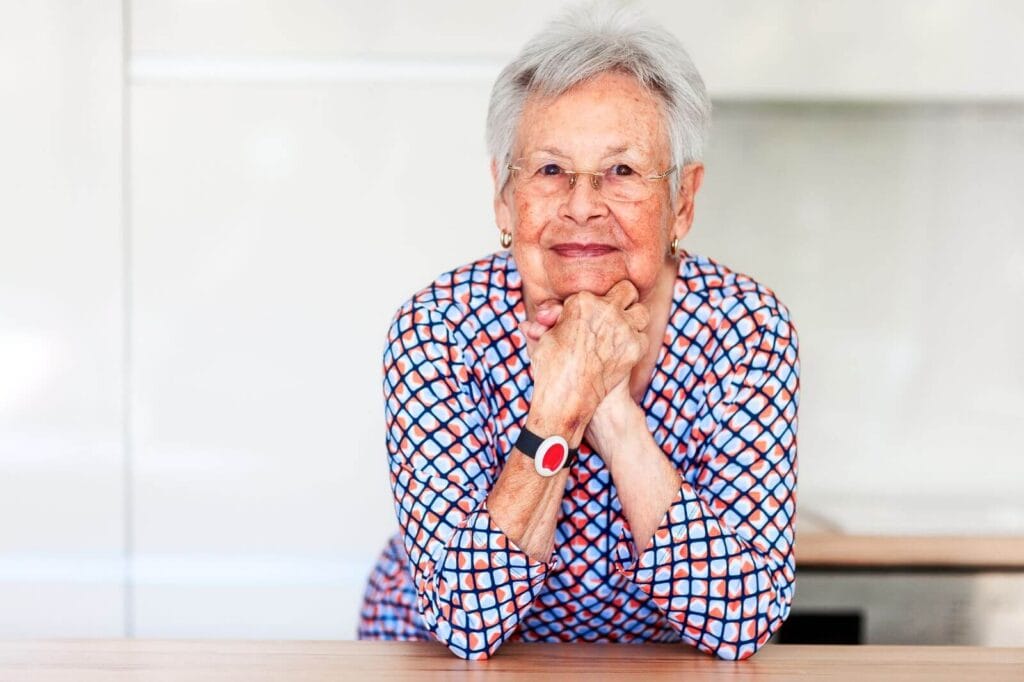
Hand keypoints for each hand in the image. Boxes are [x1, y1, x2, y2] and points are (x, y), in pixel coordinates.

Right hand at [519, 281, 649, 429]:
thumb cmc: (550, 367)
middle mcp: (606, 309)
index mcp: (582, 301)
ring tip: (622, 329)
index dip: (591, 304)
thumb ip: (546, 324)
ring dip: (633, 319)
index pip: (595, 292)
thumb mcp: (543, 339)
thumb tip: (530, 322)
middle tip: (615, 311)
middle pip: (627, 290)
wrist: (567, 398)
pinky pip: (643, 336)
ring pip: (641, 311)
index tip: (585, 317)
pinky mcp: (635, 347)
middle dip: (622, 299)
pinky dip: (635, 342)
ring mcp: (623, 327)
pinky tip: (623, 350)